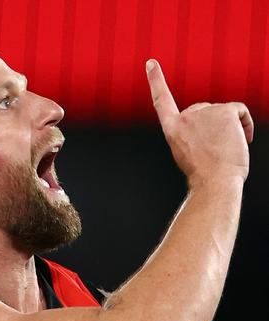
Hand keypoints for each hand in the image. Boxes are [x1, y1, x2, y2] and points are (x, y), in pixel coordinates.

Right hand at [146, 59, 252, 185]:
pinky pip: (239, 112)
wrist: (214, 182)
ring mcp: (205, 112)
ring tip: (226, 150)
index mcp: (172, 129)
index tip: (151, 63)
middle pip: (204, 112)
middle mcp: (185, 117)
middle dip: (213, 127)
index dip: (156, 80)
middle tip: (215, 151)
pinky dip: (245, 125)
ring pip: (223, 114)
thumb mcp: (189, 152)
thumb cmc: (204, 174)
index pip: (162, 100)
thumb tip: (216, 125)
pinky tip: (243, 140)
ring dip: (229, 130)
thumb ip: (194, 133)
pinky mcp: (224, 111)